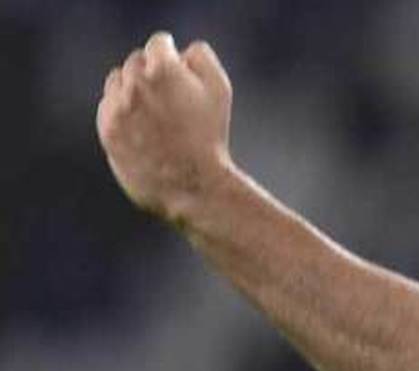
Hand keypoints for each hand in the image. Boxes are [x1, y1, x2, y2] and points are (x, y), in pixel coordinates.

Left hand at [96, 32, 232, 224]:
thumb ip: (201, 58)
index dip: (173, 60)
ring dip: (133, 90)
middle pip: (137, 62)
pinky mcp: (107, 129)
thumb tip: (181, 52)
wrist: (194, 186)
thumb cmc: (211, 137)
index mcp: (164, 70)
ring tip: (156, 116)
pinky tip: (142, 129)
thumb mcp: (221, 90)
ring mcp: (118, 107)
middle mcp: (135, 84)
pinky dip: (121, 112)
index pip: (159, 44)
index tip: (180, 77)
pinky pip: (107, 106)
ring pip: (117, 81)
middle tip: (172, 103)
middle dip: (153, 76)